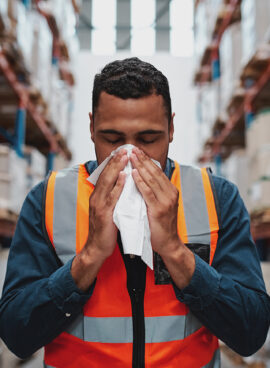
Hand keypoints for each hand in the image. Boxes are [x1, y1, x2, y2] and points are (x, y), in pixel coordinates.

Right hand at [86, 149, 127, 257]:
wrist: (97, 248)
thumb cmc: (105, 229)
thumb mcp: (108, 210)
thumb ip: (112, 197)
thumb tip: (122, 185)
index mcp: (97, 196)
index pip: (105, 175)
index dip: (113, 162)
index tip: (121, 151)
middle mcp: (96, 197)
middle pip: (106, 175)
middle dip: (115, 161)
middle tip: (124, 148)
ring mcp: (99, 205)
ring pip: (108, 182)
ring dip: (117, 168)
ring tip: (125, 156)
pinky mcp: (104, 214)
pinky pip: (113, 196)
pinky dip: (119, 185)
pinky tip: (125, 176)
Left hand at [130, 148, 194, 288]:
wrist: (168, 244)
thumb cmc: (160, 225)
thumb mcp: (159, 205)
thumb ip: (153, 192)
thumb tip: (142, 178)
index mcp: (170, 190)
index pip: (157, 171)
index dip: (147, 160)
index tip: (137, 150)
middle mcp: (170, 193)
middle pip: (155, 172)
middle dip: (143, 159)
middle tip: (132, 148)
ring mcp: (166, 201)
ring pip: (152, 179)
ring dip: (140, 166)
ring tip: (131, 156)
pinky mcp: (159, 209)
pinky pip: (148, 193)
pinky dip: (140, 182)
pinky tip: (134, 174)